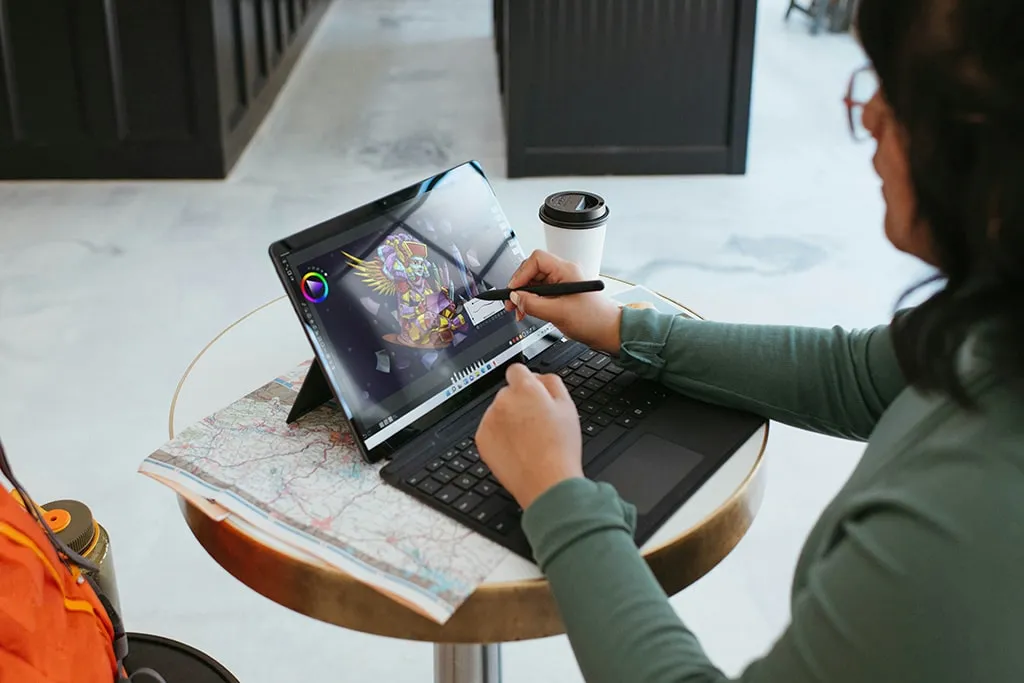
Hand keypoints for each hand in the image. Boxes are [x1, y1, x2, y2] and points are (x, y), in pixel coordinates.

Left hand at [476, 364, 583, 508]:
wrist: (545, 481)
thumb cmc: (559, 447)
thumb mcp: (568, 407)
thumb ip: (551, 383)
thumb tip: (539, 377)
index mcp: (525, 389)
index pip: (516, 369)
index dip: (525, 380)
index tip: (530, 391)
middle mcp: (503, 400)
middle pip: (507, 393)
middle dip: (518, 403)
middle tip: (536, 422)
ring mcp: (489, 420)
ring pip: (498, 412)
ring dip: (508, 420)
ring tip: (528, 440)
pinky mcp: (481, 439)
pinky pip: (489, 430)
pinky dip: (499, 436)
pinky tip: (516, 448)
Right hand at [506, 250, 622, 353]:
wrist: (609, 331)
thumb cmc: (594, 319)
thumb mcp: (558, 313)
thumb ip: (533, 304)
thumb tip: (516, 298)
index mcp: (566, 270)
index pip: (537, 260)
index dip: (521, 274)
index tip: (514, 290)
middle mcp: (565, 273)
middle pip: (533, 270)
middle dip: (520, 286)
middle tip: (512, 302)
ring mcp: (563, 283)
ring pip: (536, 282)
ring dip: (525, 296)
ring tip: (519, 310)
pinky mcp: (562, 294)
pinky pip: (542, 292)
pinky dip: (532, 301)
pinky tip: (528, 311)